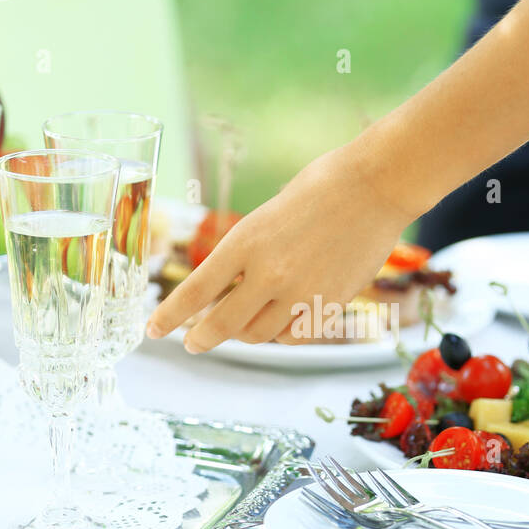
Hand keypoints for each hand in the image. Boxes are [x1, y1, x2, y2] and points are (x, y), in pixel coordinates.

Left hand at [146, 144, 412, 351]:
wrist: (375, 186)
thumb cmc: (320, 188)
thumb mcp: (266, 215)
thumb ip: (248, 253)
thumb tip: (231, 289)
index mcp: (245, 241)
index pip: (195, 290)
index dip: (169, 316)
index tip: (153, 330)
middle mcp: (269, 272)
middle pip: (222, 325)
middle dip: (201, 338)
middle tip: (193, 342)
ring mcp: (301, 292)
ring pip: (258, 335)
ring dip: (243, 334)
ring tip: (239, 326)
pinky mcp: (330, 303)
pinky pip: (293, 335)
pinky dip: (281, 333)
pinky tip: (280, 321)